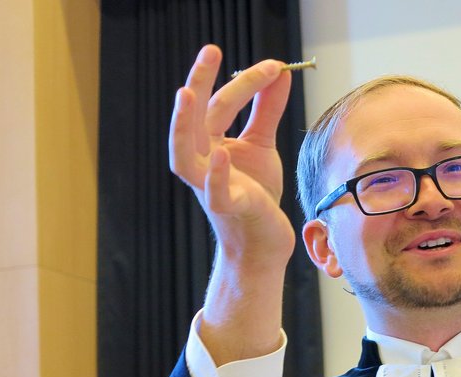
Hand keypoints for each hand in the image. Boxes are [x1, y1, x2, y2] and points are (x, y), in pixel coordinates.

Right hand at [169, 45, 295, 270]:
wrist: (263, 243)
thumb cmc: (256, 195)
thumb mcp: (262, 146)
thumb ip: (266, 110)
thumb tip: (279, 75)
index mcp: (207, 144)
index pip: (220, 104)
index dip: (246, 82)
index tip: (276, 66)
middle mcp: (201, 163)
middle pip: (193, 119)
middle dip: (199, 83)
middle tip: (210, 49)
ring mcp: (210, 187)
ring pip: (183, 155)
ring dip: (181, 125)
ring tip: (185, 93)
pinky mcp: (228, 210)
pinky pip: (215, 193)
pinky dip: (216, 176)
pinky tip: (221, 155)